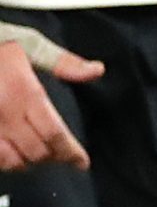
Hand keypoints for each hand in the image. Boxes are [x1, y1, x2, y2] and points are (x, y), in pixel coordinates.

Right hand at [0, 34, 101, 171]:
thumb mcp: (30, 44)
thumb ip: (64, 62)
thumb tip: (97, 70)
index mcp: (23, 91)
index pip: (53, 133)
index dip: (70, 152)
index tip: (81, 162)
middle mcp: (4, 111)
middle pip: (36, 151)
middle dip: (53, 157)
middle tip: (61, 155)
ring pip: (11, 160)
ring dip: (28, 162)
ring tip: (37, 155)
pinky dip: (4, 161)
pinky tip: (12, 154)